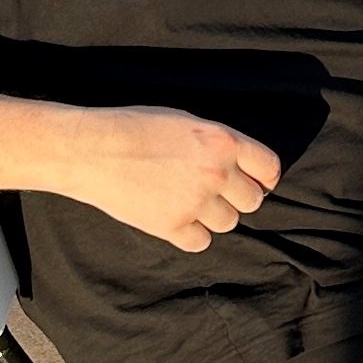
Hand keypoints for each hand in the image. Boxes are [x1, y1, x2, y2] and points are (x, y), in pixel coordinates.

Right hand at [56, 108, 281, 252]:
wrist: (92, 149)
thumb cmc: (135, 127)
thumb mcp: (186, 121)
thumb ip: (217, 143)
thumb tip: (238, 164)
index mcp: (223, 142)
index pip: (269, 168)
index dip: (265, 178)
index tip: (258, 183)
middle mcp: (216, 173)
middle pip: (252, 201)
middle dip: (237, 198)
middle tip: (216, 193)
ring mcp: (195, 202)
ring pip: (228, 223)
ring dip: (214, 216)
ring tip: (188, 202)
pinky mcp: (172, 226)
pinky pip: (200, 242)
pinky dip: (191, 235)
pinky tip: (175, 219)